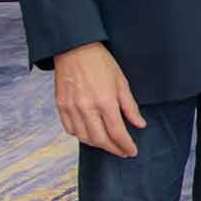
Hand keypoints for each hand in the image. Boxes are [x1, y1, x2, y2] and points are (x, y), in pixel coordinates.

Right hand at [52, 42, 146, 157]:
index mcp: (105, 101)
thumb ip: (130, 106)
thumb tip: (140, 124)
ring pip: (84, 138)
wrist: (74, 48)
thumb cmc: (100, 62)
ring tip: (108, 143)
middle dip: (113, 149)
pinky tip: (90, 133)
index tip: (132, 151)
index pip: (117, 133)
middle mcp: (87, 108)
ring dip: (98, 144)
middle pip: (101, 140)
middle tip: (122, 151)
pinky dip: (81, 136)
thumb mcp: (121, 82)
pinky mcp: (61, 106)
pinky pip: (70, 130)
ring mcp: (72, 108)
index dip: (126, 146)